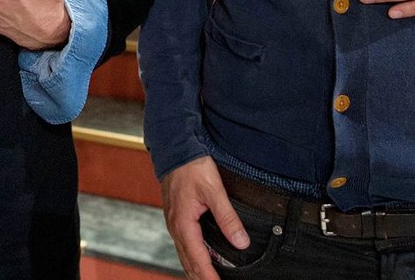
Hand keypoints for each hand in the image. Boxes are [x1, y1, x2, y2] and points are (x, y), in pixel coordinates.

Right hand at [160, 155, 244, 279]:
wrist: (175, 149)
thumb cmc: (191, 166)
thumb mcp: (214, 190)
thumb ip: (228, 217)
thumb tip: (241, 242)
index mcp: (183, 224)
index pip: (198, 260)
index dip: (209, 277)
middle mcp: (175, 227)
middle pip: (188, 263)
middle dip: (201, 278)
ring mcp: (173, 223)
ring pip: (183, 255)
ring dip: (195, 270)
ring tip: (208, 279)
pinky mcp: (175, 217)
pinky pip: (182, 245)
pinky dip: (191, 257)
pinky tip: (199, 259)